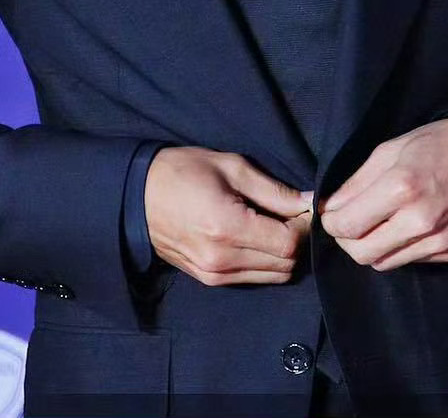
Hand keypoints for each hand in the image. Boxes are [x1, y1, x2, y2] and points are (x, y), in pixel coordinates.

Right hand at [144, 147, 313, 286]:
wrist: (138, 195)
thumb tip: (308, 201)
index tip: (303, 205)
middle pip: (285, 264)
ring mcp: (214, 275)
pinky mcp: (209, 280)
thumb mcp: (232, 167)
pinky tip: (256, 237)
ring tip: (273, 223)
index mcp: (228, 228)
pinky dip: (265, 262)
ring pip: (273, 276)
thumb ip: (273, 190)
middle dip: (296, 239)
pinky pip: (253, 278)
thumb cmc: (184, 172)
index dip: (303, 226)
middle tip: (290, 212)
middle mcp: (222, 260)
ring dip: (282, 253)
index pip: (288, 243)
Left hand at [317, 114, 447, 271]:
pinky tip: (400, 227)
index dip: (330, 222)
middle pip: (362, 253)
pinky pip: (409, 261)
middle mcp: (420, 221)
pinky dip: (396, 248)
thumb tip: (328, 205)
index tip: (329, 213)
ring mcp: (438, 242)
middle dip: (346, 239)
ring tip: (373, 223)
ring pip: (384, 263)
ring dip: (370, 247)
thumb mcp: (391, 148)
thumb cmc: (441, 143)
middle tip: (347, 221)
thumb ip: (356, 181)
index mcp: (402, 188)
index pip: (348, 225)